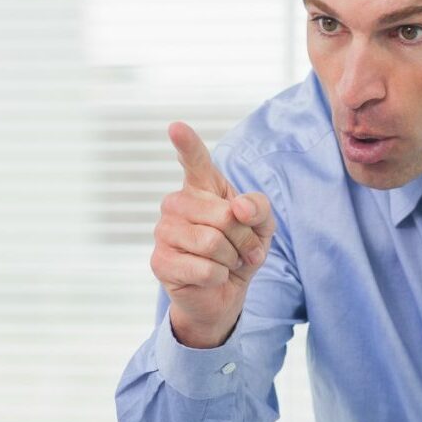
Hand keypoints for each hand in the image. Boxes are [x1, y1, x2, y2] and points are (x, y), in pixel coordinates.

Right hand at [153, 121, 276, 349]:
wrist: (223, 293)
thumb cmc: (239, 251)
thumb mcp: (262, 227)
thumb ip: (259, 209)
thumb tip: (239, 207)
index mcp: (201, 188)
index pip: (194, 160)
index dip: (186, 144)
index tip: (176, 127)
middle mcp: (177, 203)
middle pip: (223, 215)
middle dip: (244, 238)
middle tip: (245, 251)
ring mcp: (164, 231)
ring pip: (212, 242)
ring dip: (231, 259)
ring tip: (227, 262)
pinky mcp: (160, 261)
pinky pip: (204, 268)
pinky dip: (219, 277)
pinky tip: (211, 277)